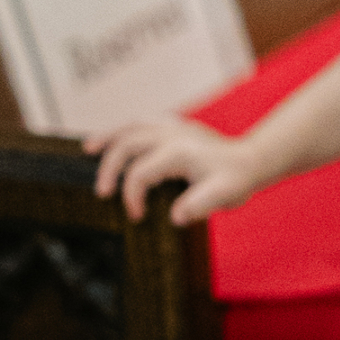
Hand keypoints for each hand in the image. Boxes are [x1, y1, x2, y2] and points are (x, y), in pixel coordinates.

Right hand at [88, 114, 260, 222]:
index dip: (132, 196)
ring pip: (131, 125)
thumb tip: (176, 217)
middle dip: (109, 168)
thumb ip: (198, 206)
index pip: (140, 173)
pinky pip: (143, 121)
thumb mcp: (223, 196)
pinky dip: (125, 129)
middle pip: (127, 143)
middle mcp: (172, 134)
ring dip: (109, 137)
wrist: (251, 160)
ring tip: (88, 148)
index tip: (137, 216)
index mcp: (179, 151)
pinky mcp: (176, 125)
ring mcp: (173, 127)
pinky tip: (115, 137)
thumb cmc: (236, 179)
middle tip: (101, 192)